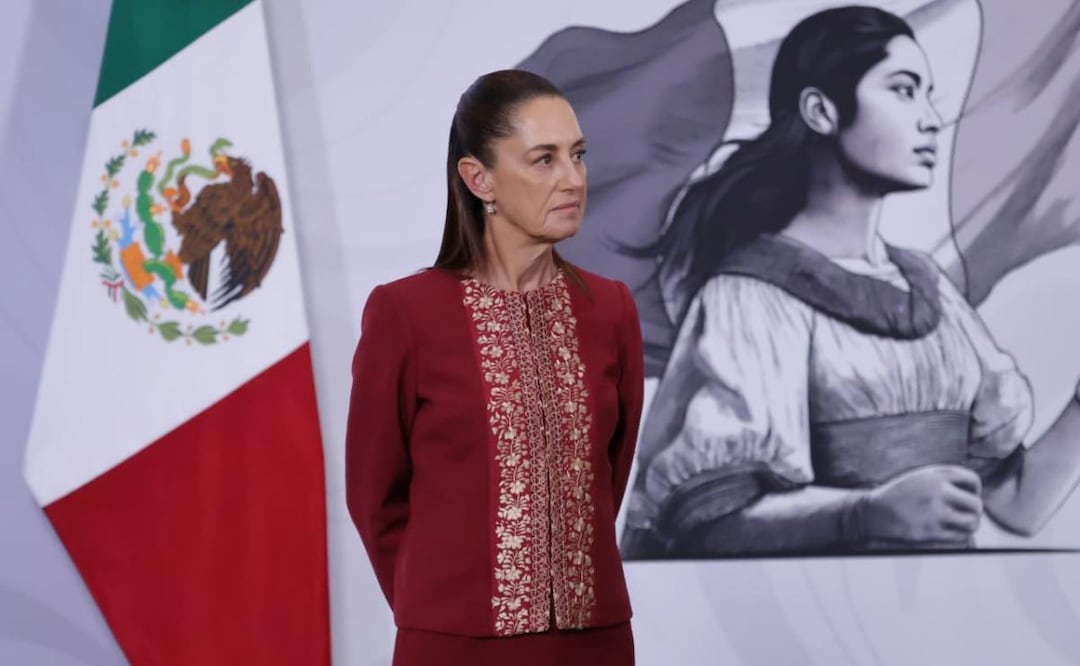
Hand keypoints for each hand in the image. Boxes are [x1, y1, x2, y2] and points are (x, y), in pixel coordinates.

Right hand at [861, 465, 982, 543]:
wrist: (872, 512)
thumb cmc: (900, 495)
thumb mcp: (920, 477)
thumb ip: (945, 480)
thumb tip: (976, 493)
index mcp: (936, 474)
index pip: (973, 480)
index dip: (974, 490)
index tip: (967, 497)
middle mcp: (938, 491)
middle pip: (976, 505)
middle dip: (973, 511)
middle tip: (965, 515)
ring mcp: (935, 512)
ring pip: (972, 522)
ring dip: (969, 525)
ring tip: (960, 525)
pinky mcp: (931, 532)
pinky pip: (960, 537)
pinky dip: (959, 536)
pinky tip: (950, 533)